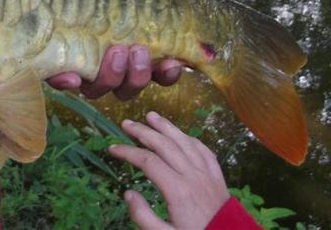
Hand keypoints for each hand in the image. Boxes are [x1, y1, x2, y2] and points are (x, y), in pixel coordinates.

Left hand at [47, 0, 193, 98]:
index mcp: (139, 41)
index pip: (160, 72)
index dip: (168, 75)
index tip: (173, 62)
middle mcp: (111, 58)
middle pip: (129, 87)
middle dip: (138, 77)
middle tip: (138, 49)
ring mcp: (82, 59)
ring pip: (99, 89)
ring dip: (111, 79)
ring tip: (114, 52)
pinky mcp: (53, 55)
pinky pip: (58, 80)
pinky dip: (67, 83)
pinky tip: (71, 75)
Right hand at [108, 111, 229, 229]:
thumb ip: (143, 216)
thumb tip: (128, 193)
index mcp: (177, 190)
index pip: (147, 161)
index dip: (128, 152)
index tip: (113, 148)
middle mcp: (192, 176)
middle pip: (164, 145)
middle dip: (143, 132)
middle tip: (126, 124)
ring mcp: (207, 174)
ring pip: (185, 142)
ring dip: (167, 127)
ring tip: (151, 115)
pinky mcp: (218, 178)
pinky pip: (204, 151)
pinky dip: (190, 139)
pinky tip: (182, 135)